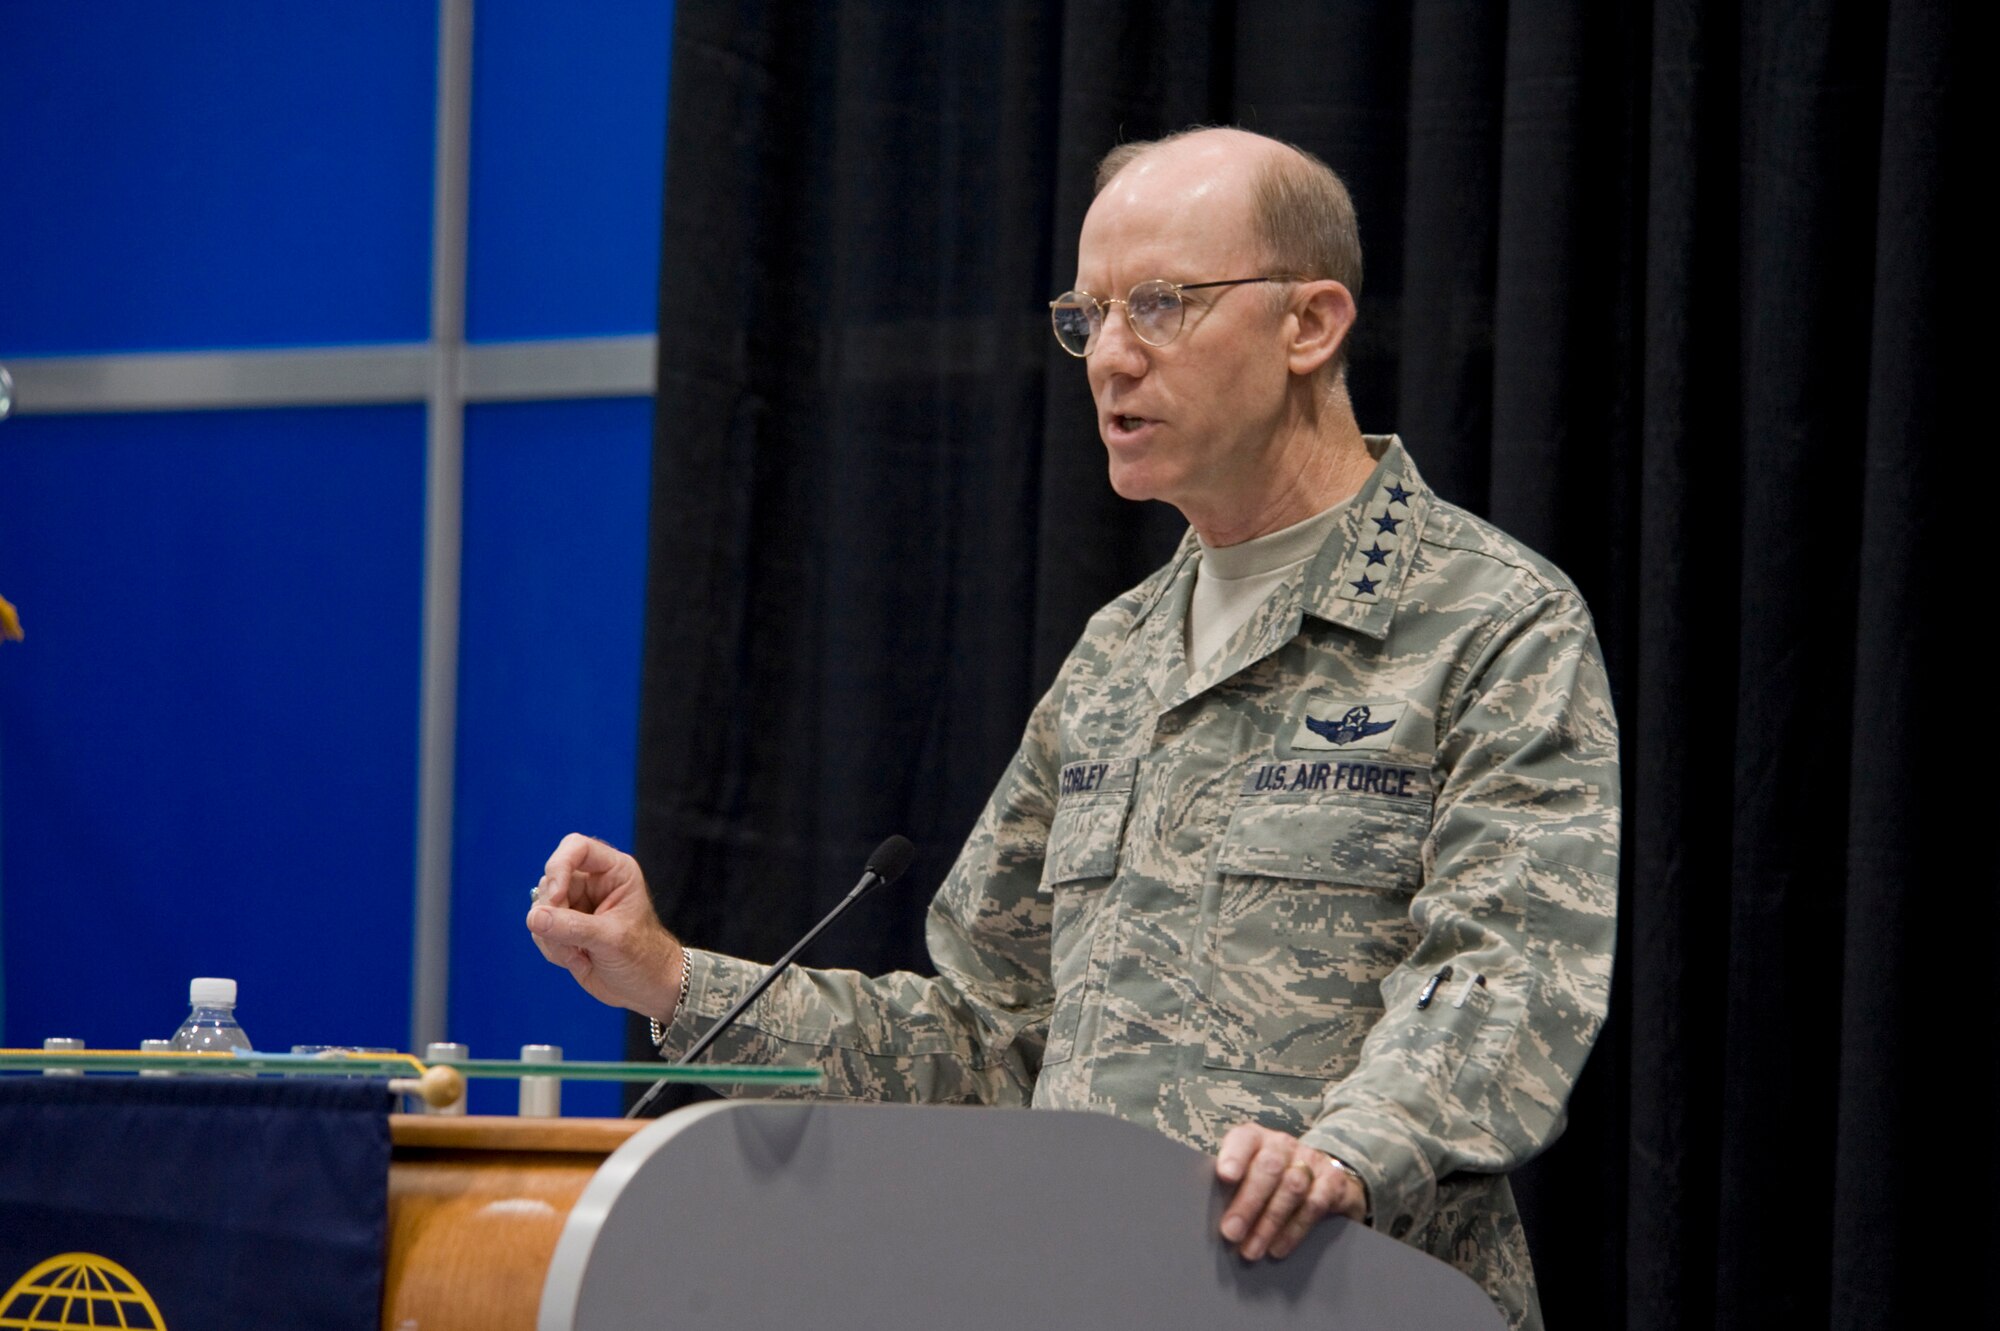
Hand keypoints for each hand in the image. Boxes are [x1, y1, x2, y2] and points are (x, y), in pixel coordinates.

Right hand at [526, 834, 683, 1019]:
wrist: (646, 987)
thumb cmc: (643, 957)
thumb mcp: (612, 940)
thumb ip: (572, 927)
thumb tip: (533, 917)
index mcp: (614, 871)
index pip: (576, 847)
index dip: (559, 867)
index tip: (557, 897)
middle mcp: (592, 882)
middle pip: (551, 881)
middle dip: (555, 915)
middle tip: (573, 942)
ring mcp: (576, 904)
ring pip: (540, 908)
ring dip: (553, 937)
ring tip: (581, 955)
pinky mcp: (564, 926)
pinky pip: (539, 929)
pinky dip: (552, 949)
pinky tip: (577, 960)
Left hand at [1214, 1124, 1366, 1260]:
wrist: (1322, 1175)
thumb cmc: (1268, 1179)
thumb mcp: (1247, 1173)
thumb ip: (1229, 1187)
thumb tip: (1201, 1217)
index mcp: (1256, 1138)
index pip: (1244, 1139)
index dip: (1234, 1155)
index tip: (1225, 1176)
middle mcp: (1283, 1144)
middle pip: (1268, 1168)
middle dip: (1248, 1203)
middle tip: (1231, 1233)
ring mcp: (1310, 1160)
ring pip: (1291, 1188)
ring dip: (1269, 1222)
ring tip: (1251, 1250)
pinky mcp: (1333, 1181)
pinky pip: (1314, 1205)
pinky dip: (1294, 1229)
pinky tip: (1278, 1248)